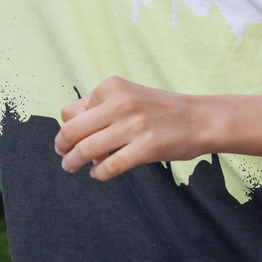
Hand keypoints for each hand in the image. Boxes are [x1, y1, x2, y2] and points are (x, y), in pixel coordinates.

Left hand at [54, 76, 208, 180]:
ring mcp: (134, 125)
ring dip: (74, 163)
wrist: (200, 119)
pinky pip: (109, 166)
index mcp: (112, 87)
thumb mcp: (128, 96)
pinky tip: (100, 173)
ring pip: (86, 150)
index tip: (70, 141)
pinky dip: (99, 174)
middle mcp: (120, 102)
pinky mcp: (147, 147)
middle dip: (62, 148)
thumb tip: (68, 130)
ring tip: (73, 168)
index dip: (67, 129)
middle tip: (64, 157)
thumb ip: (98, 107)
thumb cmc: (160, 110)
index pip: (71, 111)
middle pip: (72, 131)